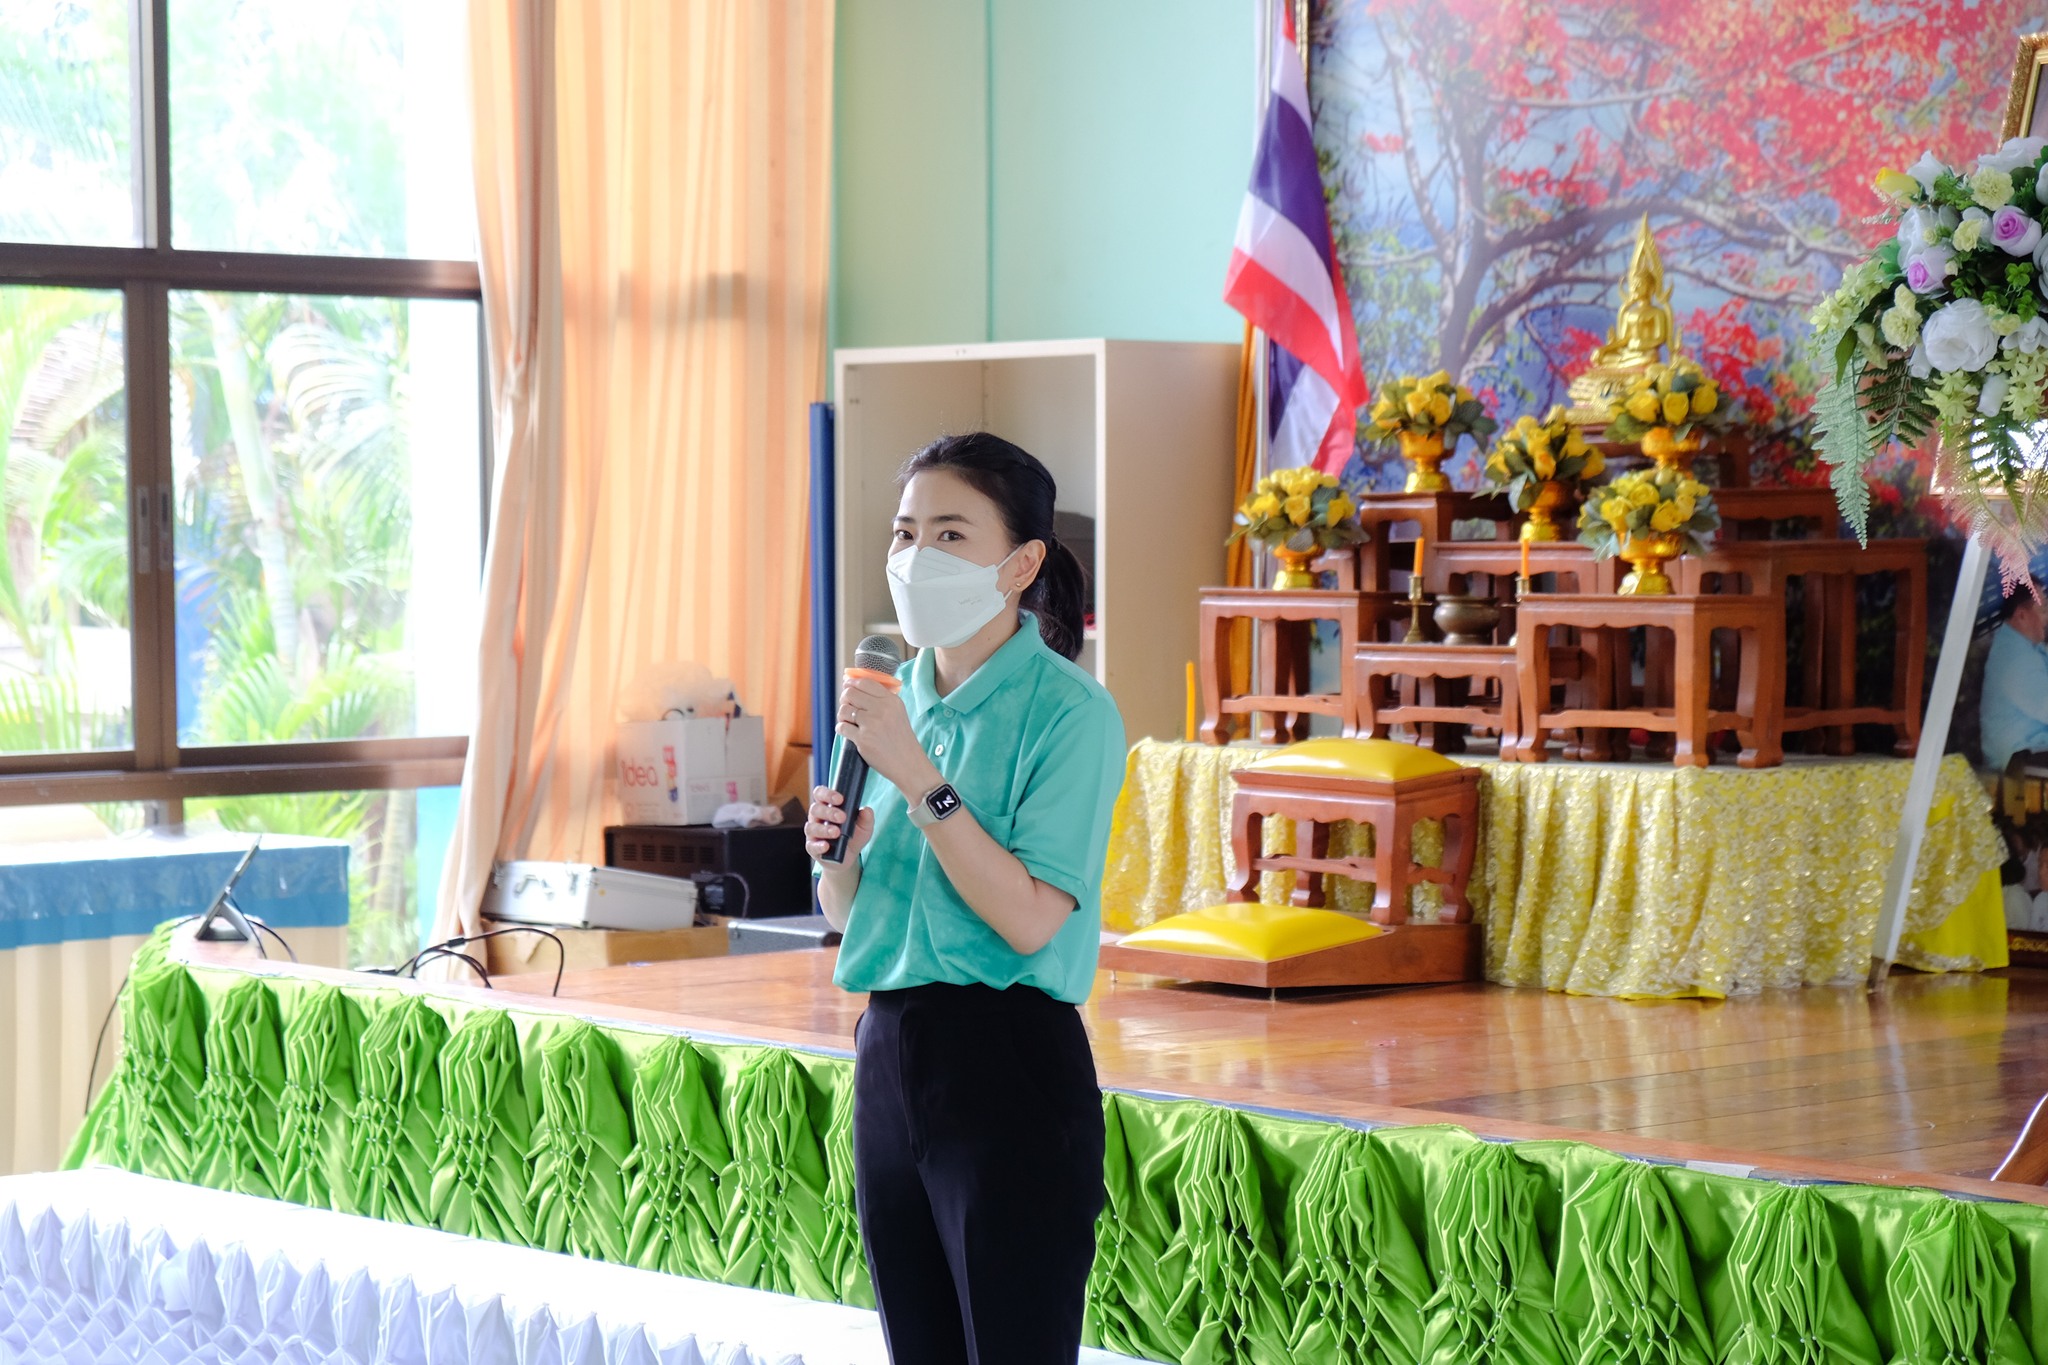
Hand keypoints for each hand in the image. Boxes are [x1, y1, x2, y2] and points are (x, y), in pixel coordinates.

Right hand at [805, 785, 873, 866]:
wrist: (849, 858)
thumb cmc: (853, 836)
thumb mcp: (864, 827)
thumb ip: (866, 818)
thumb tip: (867, 810)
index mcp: (827, 806)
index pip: (821, 794)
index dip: (828, 794)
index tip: (840, 799)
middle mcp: (817, 817)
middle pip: (816, 809)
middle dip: (829, 812)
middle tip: (842, 817)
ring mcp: (813, 833)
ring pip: (812, 827)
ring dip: (824, 829)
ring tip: (836, 832)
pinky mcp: (812, 848)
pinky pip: (811, 845)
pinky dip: (818, 845)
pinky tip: (826, 846)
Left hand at [836, 677, 938, 795]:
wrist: (908, 763)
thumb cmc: (901, 738)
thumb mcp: (898, 712)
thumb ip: (881, 699)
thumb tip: (854, 686)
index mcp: (891, 701)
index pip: (865, 682)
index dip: (852, 682)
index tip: (847, 685)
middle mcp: (881, 709)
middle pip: (850, 693)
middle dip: (845, 699)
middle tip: (847, 706)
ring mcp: (871, 724)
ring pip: (843, 710)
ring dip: (842, 715)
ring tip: (849, 721)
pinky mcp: (863, 739)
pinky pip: (842, 727)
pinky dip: (841, 728)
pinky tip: (849, 732)